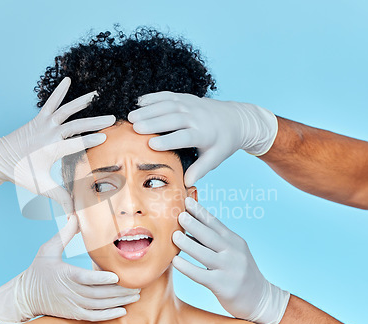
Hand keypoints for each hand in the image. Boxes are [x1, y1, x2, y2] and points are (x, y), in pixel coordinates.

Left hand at [0, 77, 114, 213]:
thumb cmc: (19, 173)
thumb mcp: (40, 186)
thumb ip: (59, 197)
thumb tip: (73, 213)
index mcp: (50, 149)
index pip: (76, 144)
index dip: (91, 141)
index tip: (106, 138)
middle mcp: (48, 134)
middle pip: (76, 125)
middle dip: (95, 122)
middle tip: (112, 119)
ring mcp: (43, 124)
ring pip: (65, 110)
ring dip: (81, 102)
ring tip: (96, 94)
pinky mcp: (39, 119)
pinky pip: (51, 103)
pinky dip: (59, 91)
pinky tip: (68, 80)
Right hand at [0, 215, 140, 323]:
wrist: (24, 297)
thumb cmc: (38, 271)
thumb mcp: (47, 250)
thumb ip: (64, 234)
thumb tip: (76, 216)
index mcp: (65, 274)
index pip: (85, 278)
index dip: (101, 279)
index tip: (116, 276)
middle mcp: (70, 291)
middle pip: (98, 293)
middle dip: (119, 291)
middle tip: (138, 286)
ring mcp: (72, 304)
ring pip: (99, 305)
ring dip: (118, 302)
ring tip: (135, 296)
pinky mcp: (73, 313)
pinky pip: (93, 317)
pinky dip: (108, 315)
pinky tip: (122, 311)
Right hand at [127, 92, 277, 185]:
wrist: (236, 119)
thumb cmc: (222, 142)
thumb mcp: (215, 158)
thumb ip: (201, 169)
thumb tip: (187, 183)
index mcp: (204, 134)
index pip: (184, 137)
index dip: (168, 141)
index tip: (152, 145)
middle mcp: (197, 117)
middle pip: (173, 118)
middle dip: (154, 123)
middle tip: (135, 128)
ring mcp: (191, 105)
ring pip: (168, 105)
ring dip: (149, 110)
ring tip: (131, 117)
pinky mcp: (187, 98)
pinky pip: (169, 95)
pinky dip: (153, 98)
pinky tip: (139, 102)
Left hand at [171, 197, 288, 323]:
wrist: (260, 299)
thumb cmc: (239, 272)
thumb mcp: (233, 252)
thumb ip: (215, 240)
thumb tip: (189, 226)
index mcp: (234, 241)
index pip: (215, 223)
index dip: (200, 212)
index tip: (186, 201)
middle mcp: (234, 252)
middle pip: (210, 235)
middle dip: (194, 224)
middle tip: (179, 215)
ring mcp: (229, 269)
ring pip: (205, 253)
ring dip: (188, 243)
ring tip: (174, 236)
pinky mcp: (223, 286)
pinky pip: (201, 275)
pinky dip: (187, 267)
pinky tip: (176, 261)